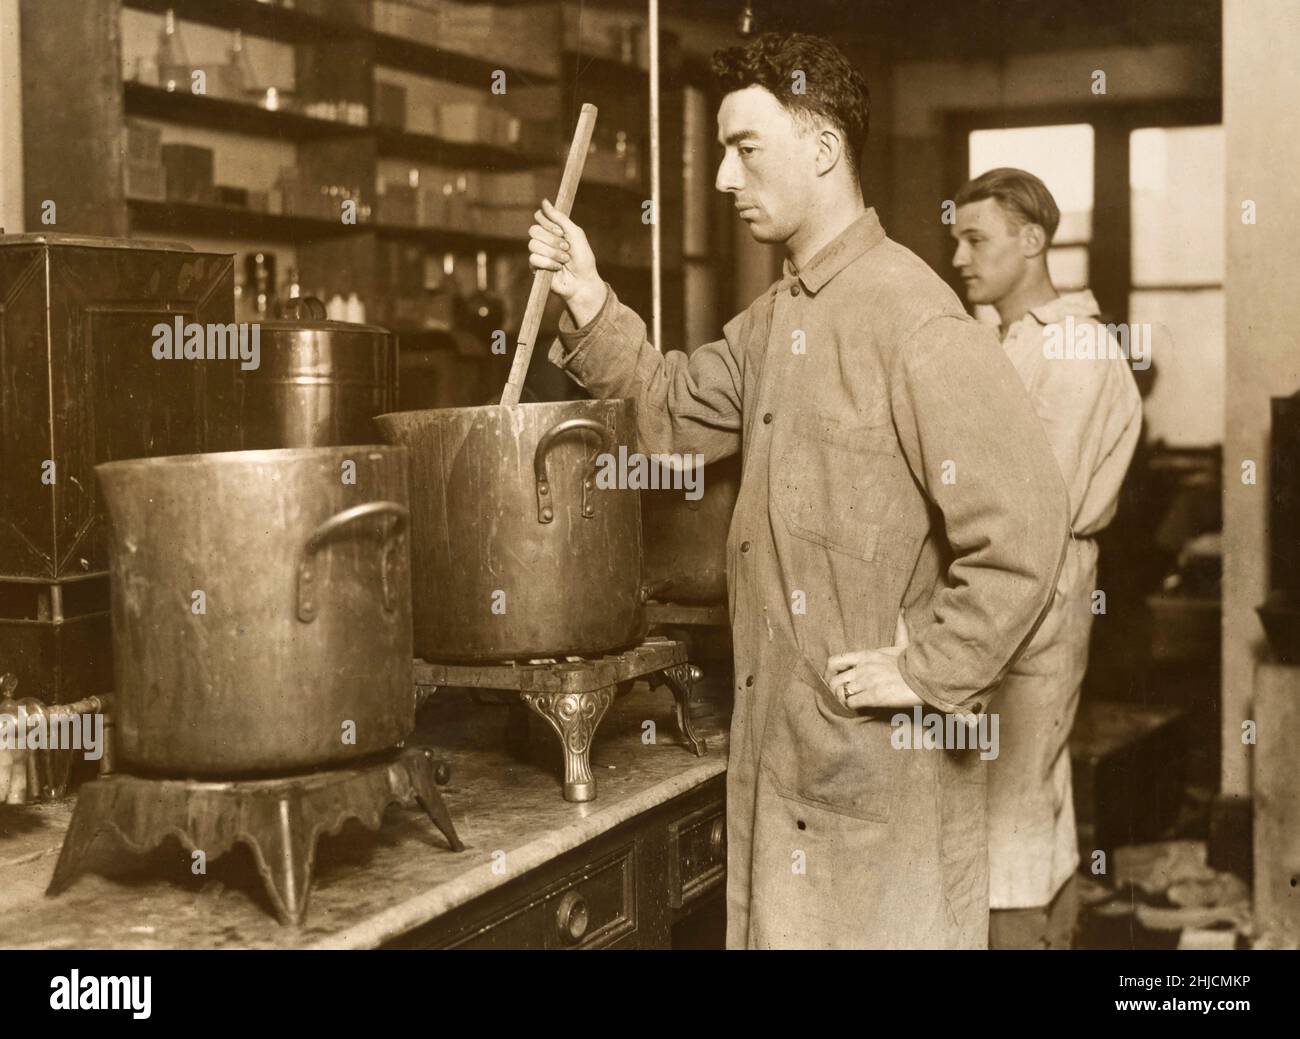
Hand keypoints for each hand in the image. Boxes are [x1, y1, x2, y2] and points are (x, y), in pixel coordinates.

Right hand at [528, 198, 604, 323]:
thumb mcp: (575, 233)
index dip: (548, 223)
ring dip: (552, 252)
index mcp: (553, 229)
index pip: (539, 217)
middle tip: (566, 247)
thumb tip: (544, 201)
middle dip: (551, 239)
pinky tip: (558, 268)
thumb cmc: (582, 258)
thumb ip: (559, 218)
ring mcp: (539, 253)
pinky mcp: (535, 267)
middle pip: (533, 230)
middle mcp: (544, 239)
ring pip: (533, 245)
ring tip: (564, 259)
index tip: (561, 232)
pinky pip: (533, 258)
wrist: (583, 281)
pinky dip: (548, 263)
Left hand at [825, 612, 922, 710]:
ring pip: (839, 693)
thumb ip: (898, 630)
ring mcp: (867, 682)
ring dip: (842, 700)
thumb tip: (901, 611)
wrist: (926, 676)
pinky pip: (851, 703)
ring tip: (849, 703)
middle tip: (840, 695)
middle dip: (834, 690)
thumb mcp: (902, 644)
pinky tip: (858, 707)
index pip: (835, 661)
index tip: (833, 678)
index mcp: (866, 655)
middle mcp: (862, 668)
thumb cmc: (914, 662)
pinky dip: (851, 707)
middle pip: (833, 681)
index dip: (829, 672)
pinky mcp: (874, 696)